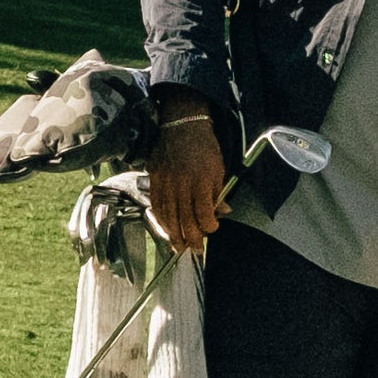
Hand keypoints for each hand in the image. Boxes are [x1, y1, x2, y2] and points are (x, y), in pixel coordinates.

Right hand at [144, 107, 228, 254]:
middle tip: (195, 250)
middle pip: (185, 219)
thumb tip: (222, 213)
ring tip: (178, 247)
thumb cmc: (205, 148)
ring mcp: (166, 182)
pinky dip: (161, 219)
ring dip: (174, 234)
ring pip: (168, 215)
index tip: (212, 230)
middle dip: (191, 238)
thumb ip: (218, 194)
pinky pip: (156, 205)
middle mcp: (181, 183)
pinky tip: (166, 228)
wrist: (182, 126)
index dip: (208, 226)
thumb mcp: (219, 170)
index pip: (203, 213)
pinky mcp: (154, 179)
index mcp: (201, 181)